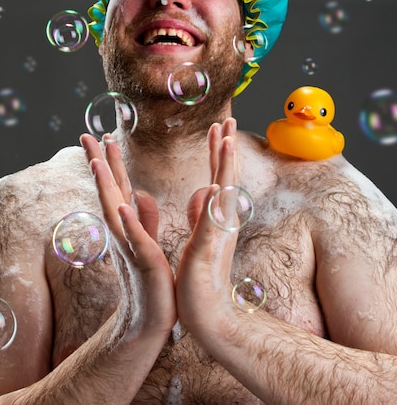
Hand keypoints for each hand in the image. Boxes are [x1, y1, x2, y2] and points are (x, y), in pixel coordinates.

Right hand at [80, 133, 176, 335]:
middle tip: (86, 135)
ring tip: (96, 161)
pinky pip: (135, 239)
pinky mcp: (145, 262)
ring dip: (105, 186)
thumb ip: (144, 219)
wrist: (150, 321)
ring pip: (114, 210)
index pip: (118, 187)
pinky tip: (122, 203)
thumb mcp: (147, 243)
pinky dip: (129, 221)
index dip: (110, 162)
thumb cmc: (150, 282)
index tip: (102, 136)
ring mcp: (130, 246)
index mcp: (128, 225)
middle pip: (109, 191)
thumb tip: (138, 194)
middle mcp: (123, 232)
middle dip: (98, 163)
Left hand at [176, 118, 239, 341]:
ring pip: (224, 190)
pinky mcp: (209, 247)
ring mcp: (218, 231)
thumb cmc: (202, 276)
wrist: (206, 311)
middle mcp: (222, 219)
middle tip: (229, 118)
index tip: (219, 127)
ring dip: (225, 164)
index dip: (218, 151)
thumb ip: (202, 212)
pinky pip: (212, 219)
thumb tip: (203, 189)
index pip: (217, 175)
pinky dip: (213, 200)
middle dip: (226, 146)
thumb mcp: (201, 236)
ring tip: (227, 138)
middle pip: (225, 175)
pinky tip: (214, 182)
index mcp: (216, 215)